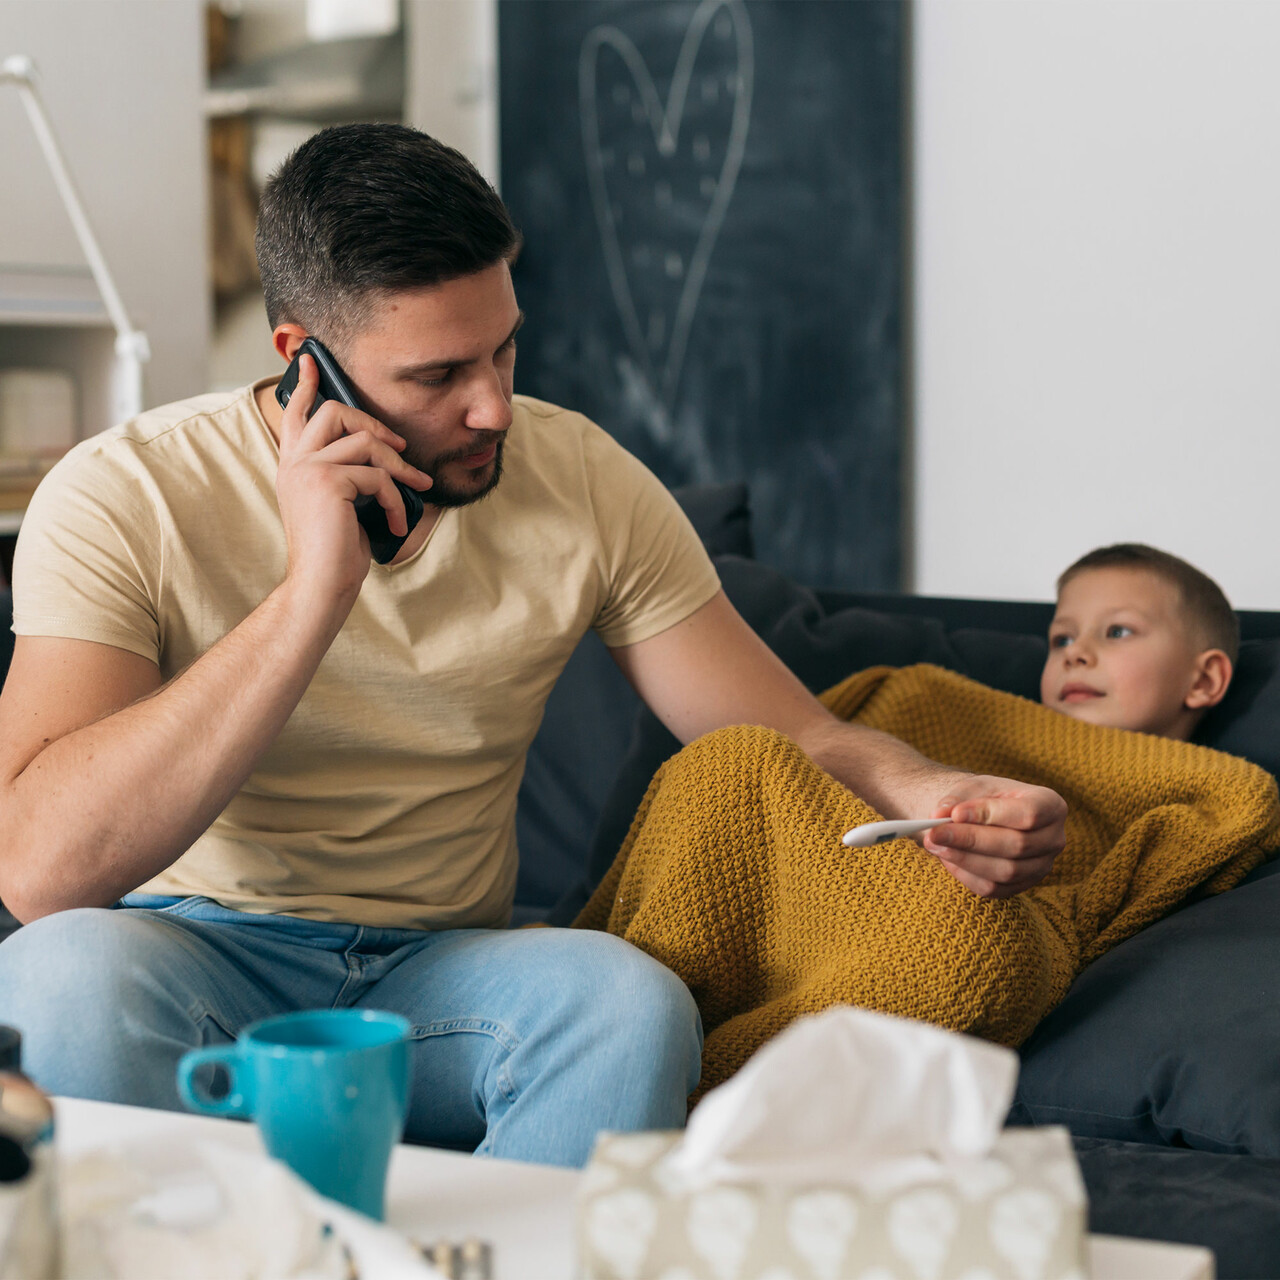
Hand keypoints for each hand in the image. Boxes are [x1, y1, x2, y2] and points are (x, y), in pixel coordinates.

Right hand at [275, 355, 431, 601]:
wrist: (321, 586)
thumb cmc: (337, 553)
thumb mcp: (344, 505)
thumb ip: (350, 474)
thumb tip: (386, 453)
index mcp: (293, 466)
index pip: (296, 414)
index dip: (304, 384)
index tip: (309, 358)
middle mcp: (294, 463)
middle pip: (336, 412)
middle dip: (376, 425)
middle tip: (402, 449)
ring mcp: (308, 470)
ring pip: (365, 441)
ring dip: (400, 466)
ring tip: (418, 488)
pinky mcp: (327, 482)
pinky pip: (377, 475)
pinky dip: (396, 498)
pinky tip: (398, 521)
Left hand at [917, 773, 1067, 897]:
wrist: (987, 817)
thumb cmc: (984, 797)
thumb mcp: (973, 788)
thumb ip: (957, 799)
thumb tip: (939, 815)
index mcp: (1051, 805)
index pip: (1029, 813)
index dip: (992, 815)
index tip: (955, 813)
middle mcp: (1054, 838)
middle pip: (1017, 845)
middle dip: (971, 840)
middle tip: (935, 832)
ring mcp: (1041, 866)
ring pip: (1006, 871)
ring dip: (964, 859)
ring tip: (934, 844)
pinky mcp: (1022, 886)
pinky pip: (994, 888)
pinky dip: (966, 874)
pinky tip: (946, 858)